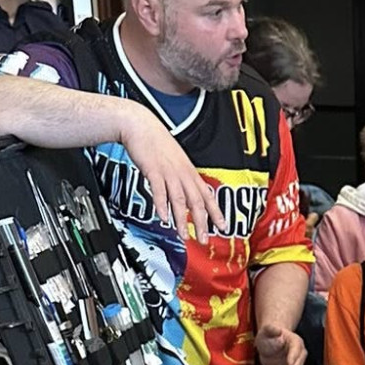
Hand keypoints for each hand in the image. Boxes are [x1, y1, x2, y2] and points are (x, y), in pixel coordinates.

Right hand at [121, 104, 226, 241]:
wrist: (140, 125)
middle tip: (204, 239)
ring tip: (183, 235)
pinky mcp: (153, 170)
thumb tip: (187, 197)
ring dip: (182, 219)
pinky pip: (159, 191)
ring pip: (179, 199)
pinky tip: (163, 218)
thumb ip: (182, 179)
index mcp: (189, 171)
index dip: (216, 212)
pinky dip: (162, 205)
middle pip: (196, 201)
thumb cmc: (157, 143)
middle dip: (201, 222)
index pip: (207, 195)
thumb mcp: (176, 161)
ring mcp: (168, 172)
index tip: (223, 227)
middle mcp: (182, 173)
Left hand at [255, 323, 307, 364]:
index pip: (296, 348)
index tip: (289, 362)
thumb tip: (277, 331)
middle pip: (300, 361)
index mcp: (294, 341)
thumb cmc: (269, 336)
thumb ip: (271, 329)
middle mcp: (297, 352)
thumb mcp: (267, 330)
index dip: (293, 356)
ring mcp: (294, 362)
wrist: (268, 344)